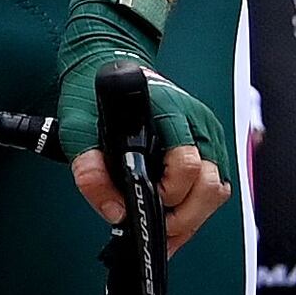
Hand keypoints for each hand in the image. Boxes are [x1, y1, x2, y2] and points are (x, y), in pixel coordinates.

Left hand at [59, 0, 228, 234]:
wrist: (108, 67)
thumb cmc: (95, 98)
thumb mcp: (77, 130)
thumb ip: (89, 170)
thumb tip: (114, 211)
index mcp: (169, 114)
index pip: (188, 164)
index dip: (169, 194)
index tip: (143, 208)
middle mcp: (196, 125)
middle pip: (212, 184)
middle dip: (185, 214)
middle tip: (153, 227)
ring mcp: (207, 135)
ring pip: (218, 188)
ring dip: (192, 215)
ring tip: (160, 227)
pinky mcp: (208, 146)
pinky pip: (213, 185)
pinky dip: (194, 209)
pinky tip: (170, 220)